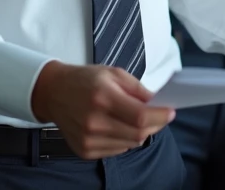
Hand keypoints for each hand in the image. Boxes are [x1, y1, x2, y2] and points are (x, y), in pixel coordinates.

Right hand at [30, 61, 174, 158]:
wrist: (53, 92)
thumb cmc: (85, 79)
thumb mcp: (114, 73)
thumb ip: (138, 89)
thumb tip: (158, 103)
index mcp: (103, 97)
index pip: (140, 116)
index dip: (160, 116)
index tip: (171, 111)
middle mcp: (94, 121)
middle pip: (138, 134)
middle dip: (155, 125)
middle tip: (160, 116)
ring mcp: (88, 139)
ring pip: (129, 144)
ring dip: (140, 133)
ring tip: (136, 119)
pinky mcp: (84, 150)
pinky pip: (116, 150)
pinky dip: (125, 140)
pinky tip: (119, 127)